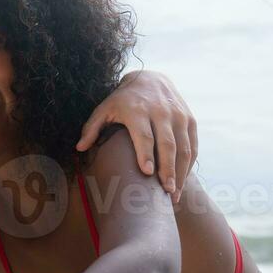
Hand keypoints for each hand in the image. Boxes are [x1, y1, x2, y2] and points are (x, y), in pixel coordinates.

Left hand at [75, 71, 196, 200]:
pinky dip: (189, 165)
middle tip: (166, 191)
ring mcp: (179, 116)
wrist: (151, 78)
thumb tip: (79, 148)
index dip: (146, 154)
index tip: (147, 173)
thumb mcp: (104, 108)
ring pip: (184, 147)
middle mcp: (161, 112)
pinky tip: (182, 181)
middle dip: (168, 170)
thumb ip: (92, 127)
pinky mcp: (190, 120)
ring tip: (174, 194)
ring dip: (181, 172)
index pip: (144, 134)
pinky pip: (193, 145)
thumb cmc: (123, 99)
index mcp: (138, 110)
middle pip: (167, 144)